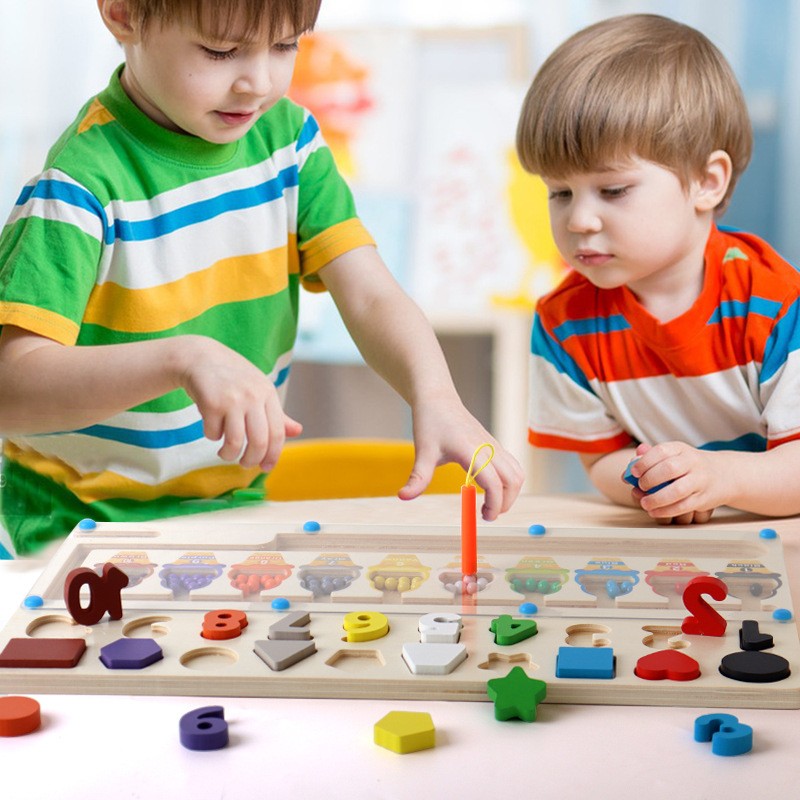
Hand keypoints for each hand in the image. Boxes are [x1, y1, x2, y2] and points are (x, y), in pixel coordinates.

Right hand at [177, 337, 301, 470]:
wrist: (200, 357)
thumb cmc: (233, 377)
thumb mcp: (259, 390)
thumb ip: (277, 413)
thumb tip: (298, 431)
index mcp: (268, 394)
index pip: (277, 433)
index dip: (273, 455)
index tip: (266, 467)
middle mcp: (253, 397)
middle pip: (259, 442)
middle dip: (252, 461)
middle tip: (245, 465)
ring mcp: (232, 399)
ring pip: (235, 442)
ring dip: (229, 455)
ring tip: (225, 453)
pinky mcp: (211, 403)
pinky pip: (213, 434)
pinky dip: (212, 436)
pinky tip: (212, 427)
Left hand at [397, 400, 524, 519]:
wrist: (438, 399)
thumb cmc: (430, 423)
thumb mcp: (422, 451)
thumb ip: (417, 477)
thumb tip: (403, 497)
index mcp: (472, 451)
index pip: (494, 483)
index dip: (494, 504)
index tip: (482, 517)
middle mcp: (488, 448)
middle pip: (513, 480)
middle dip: (505, 502)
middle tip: (486, 515)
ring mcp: (494, 445)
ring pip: (517, 473)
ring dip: (510, 493)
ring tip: (491, 504)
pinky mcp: (494, 445)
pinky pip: (512, 466)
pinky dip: (509, 482)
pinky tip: (489, 488)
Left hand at [627, 442, 719, 523]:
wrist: (724, 474)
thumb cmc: (688, 466)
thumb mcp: (672, 456)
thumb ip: (649, 461)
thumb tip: (626, 472)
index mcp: (680, 449)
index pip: (661, 451)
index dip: (644, 462)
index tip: (633, 472)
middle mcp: (692, 462)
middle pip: (669, 469)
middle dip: (650, 479)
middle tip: (641, 486)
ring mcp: (700, 480)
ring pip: (677, 490)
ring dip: (657, 498)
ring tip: (645, 503)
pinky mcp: (704, 498)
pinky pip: (684, 506)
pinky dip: (666, 510)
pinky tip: (655, 511)